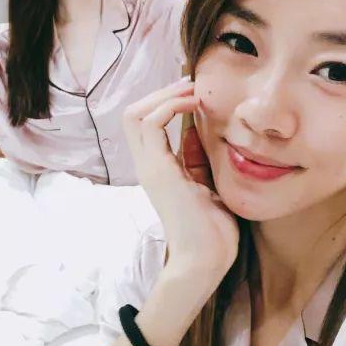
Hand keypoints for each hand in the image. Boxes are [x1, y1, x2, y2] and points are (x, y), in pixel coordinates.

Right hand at [123, 79, 238, 292]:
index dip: (166, 101)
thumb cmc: (212, 231)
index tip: (195, 92)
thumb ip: (196, 160)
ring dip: (165, 95)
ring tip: (193, 91)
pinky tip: (195, 105)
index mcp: (158, 168)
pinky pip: (150, 124)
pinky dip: (170, 106)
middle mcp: (147, 165)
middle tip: (192, 84)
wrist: (206, 261)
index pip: (146, 123)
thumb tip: (195, 131)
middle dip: (162, 92)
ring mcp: (149, 168)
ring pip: (136, 113)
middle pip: (133, 113)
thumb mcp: (206, 185)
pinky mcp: (158, 171)